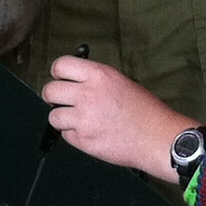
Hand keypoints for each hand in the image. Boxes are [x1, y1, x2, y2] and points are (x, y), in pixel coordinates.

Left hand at [40, 55, 191, 174]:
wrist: (156, 138)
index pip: (61, 65)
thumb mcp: (120, 82)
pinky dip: (73, 135)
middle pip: (49, 91)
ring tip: (78, 120)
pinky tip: (89, 133)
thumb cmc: (145, 112)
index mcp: (99, 75)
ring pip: (53, 116)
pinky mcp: (83, 140)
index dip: (57, 73)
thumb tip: (74, 82)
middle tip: (60, 101)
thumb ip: (95, 80)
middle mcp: (87, 94)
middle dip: (52, 97)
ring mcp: (83, 119)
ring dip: (62, 119)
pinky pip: (65, 135)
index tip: (59, 78)